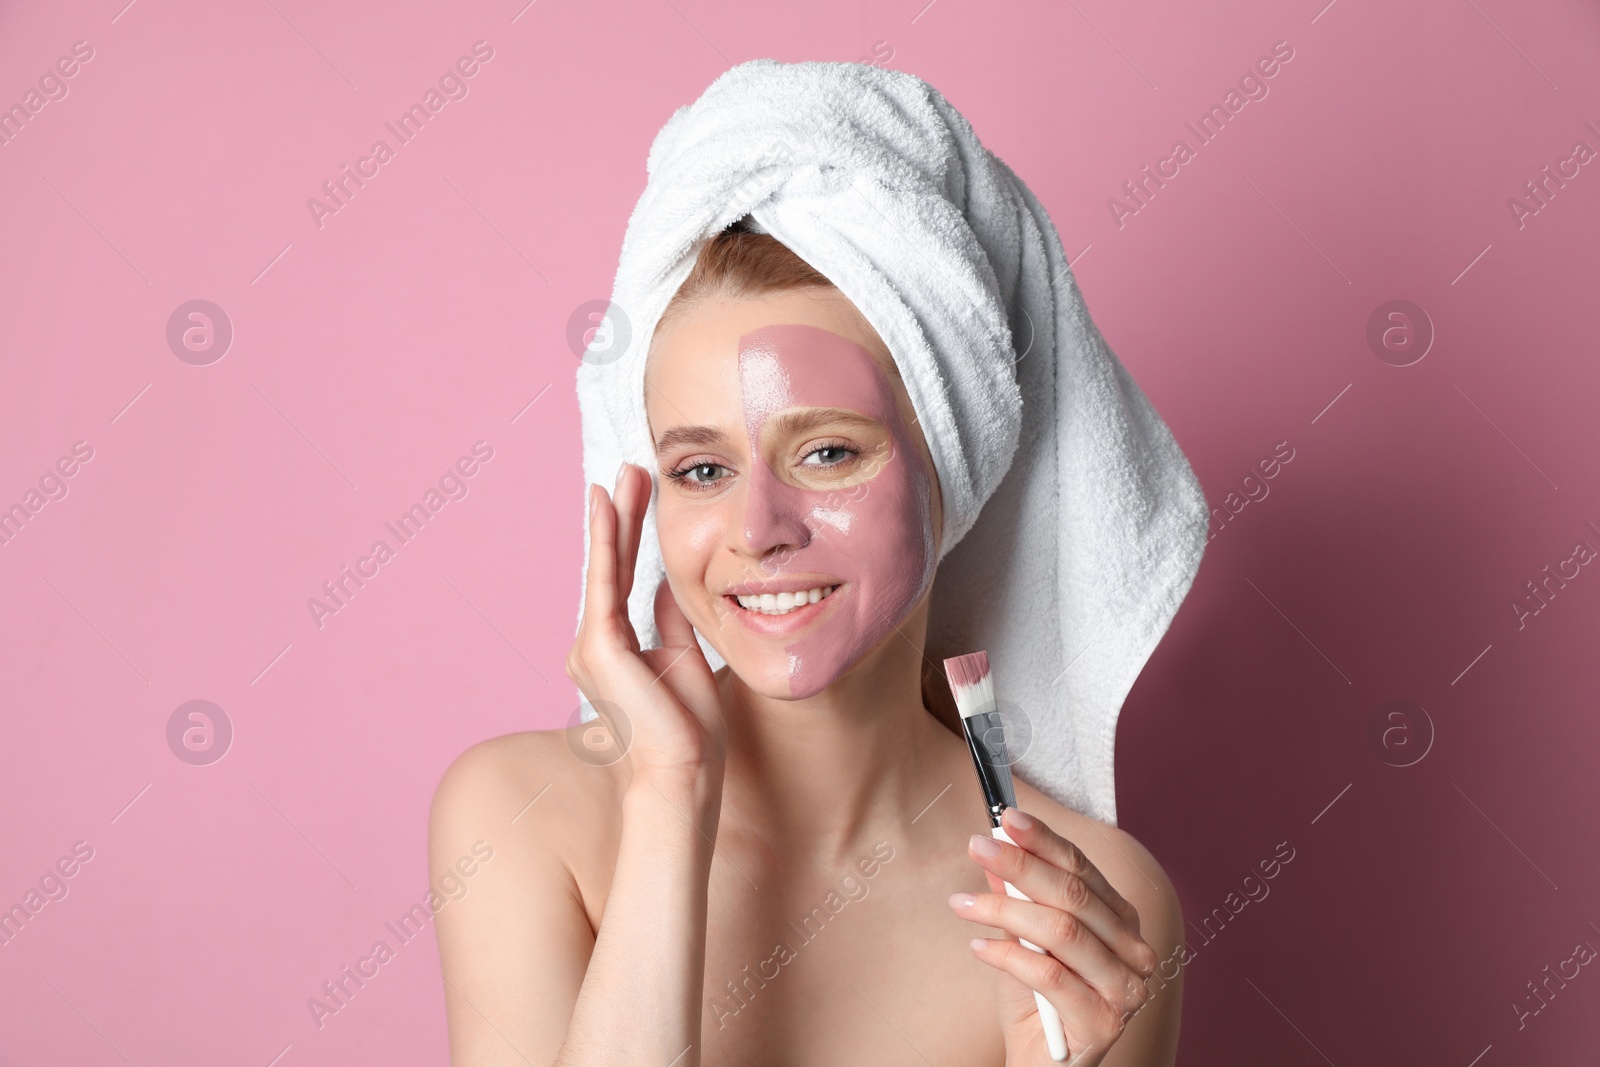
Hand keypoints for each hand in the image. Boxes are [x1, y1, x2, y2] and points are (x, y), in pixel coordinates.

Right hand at [565, 462, 725, 788]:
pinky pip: (605, 582)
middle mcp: (595, 648)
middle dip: (621, 517)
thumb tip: (662, 584)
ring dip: (616, 519)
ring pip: (607, 568)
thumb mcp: (684, 661)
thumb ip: (668, 622)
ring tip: (625, 475)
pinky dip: (607, 542)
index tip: (638, 498)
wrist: (684, 774)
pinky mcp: (598, 647)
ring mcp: (591, 647)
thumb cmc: (688, 732)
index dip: (631, 540)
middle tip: (629, 471)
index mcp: (617, 652)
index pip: (624, 582)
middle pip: (612, 568)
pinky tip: (609, 508)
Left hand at [950, 808, 1160, 1064]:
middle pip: (1074, 895)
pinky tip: (979, 948)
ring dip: (1004, 909)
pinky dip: (1009, 956)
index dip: (1044, 840)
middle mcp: (1134, 953)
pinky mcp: (1104, 1024)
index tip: (1006, 817)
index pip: (1083, 869)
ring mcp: (1126, 991)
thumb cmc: (1037, 1005)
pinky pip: (1050, 976)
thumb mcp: (1021, 942)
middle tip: (976, 846)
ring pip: (1062, 932)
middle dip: (1020, 864)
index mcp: (1121, 923)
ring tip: (962, 904)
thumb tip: (995, 850)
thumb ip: (1016, 899)